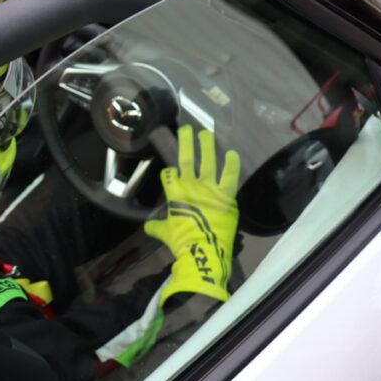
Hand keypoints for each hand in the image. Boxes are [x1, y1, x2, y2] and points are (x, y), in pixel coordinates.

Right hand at [144, 125, 239, 305]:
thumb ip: (157, 227)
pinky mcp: (225, 196)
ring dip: (206, 146)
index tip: (171, 172)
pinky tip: (232, 154)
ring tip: (206, 133)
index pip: (168, 174)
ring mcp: (209, 189)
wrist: (202, 251)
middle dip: (186, 142)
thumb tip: (148, 228)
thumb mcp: (165, 234)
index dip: (168, 173)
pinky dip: (231, 165)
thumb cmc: (181, 242)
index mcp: (174, 193)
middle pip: (186, 159)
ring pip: (207, 162)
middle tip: (187, 128)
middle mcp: (190, 186)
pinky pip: (229, 177)